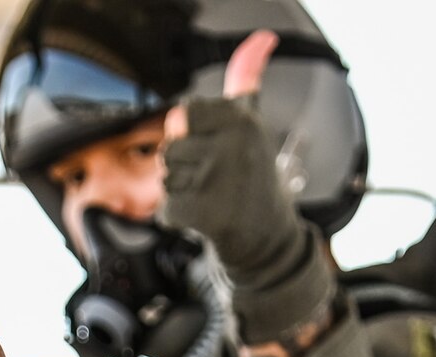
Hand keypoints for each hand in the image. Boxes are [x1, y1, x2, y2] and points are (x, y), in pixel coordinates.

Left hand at [156, 29, 331, 343]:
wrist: (270, 240)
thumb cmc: (255, 179)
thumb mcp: (252, 125)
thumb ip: (246, 80)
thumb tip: (262, 37)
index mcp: (241, 119)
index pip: (183, 114)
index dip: (193, 136)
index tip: (219, 150)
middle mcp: (232, 146)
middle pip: (170, 146)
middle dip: (183, 165)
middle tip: (216, 179)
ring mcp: (219, 180)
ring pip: (165, 176)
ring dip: (180, 191)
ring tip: (213, 198)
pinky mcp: (206, 214)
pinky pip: (167, 209)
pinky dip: (180, 219)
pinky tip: (208, 220)